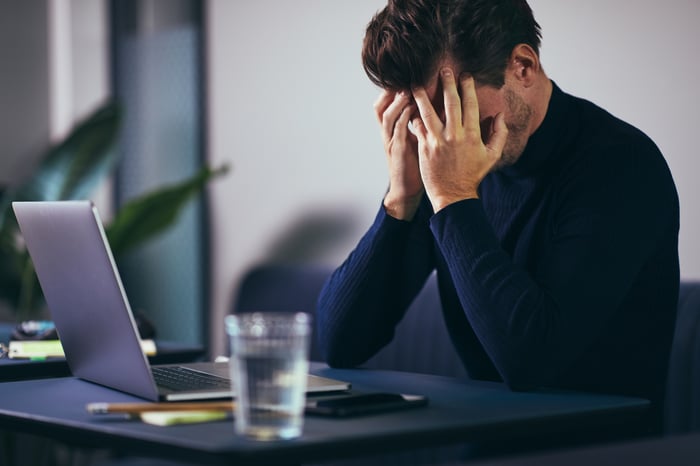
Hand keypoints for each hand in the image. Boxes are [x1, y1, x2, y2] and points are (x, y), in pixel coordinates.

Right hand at [374, 90, 423, 219]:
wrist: (407, 190)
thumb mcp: (414, 141)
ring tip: (409, 88)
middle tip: (405, 77)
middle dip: (390, 91)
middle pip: (380, 106)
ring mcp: (391, 141)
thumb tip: (432, 107)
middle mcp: (387, 133)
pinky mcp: (398, 150)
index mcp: (391, 130)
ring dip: (397, 101)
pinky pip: (397, 129)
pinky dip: (403, 116)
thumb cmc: (414, 165)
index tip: (406, 77)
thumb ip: (418, 124)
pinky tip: (413, 107)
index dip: (391, 90)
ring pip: (387, 115)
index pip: (385, 105)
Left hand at [411, 69, 507, 211]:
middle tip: (443, 70)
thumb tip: (500, 115)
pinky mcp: (424, 148)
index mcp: (472, 134)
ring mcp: (437, 141)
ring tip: (416, 83)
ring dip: (422, 96)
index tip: (465, 75)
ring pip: (428, 112)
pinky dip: (413, 116)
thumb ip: (498, 134)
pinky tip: (408, 106)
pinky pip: (418, 127)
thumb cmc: (472, 175)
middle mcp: (454, 135)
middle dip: (447, 84)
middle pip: (450, 103)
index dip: (468, 87)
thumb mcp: (491, 156)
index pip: (470, 104)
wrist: (453, 195)